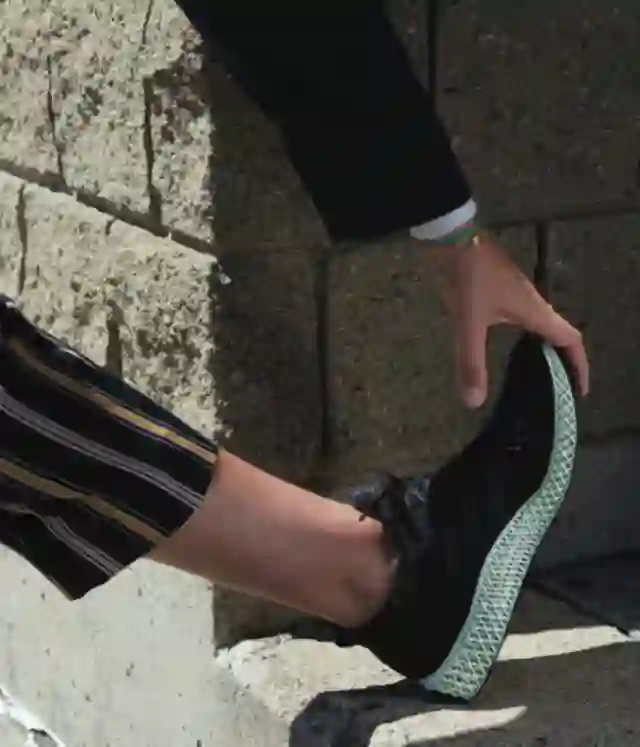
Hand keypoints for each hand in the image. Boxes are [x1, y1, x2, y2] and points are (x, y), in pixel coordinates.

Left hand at [424, 229, 588, 408]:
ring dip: (542, 348)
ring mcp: (515, 294)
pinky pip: (520, 319)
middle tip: (556, 387)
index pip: (569, 340)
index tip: (580, 390)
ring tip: (533, 373)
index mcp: (534, 311)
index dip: (578, 365)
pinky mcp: (499, 288)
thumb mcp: (469, 322)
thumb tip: (473, 402)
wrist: (451, 236)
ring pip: (538, 326)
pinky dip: (521, 337)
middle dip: (562, 361)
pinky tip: (503, 347)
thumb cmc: (468, 277)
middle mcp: (532, 303)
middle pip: (557, 334)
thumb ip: (471, 361)